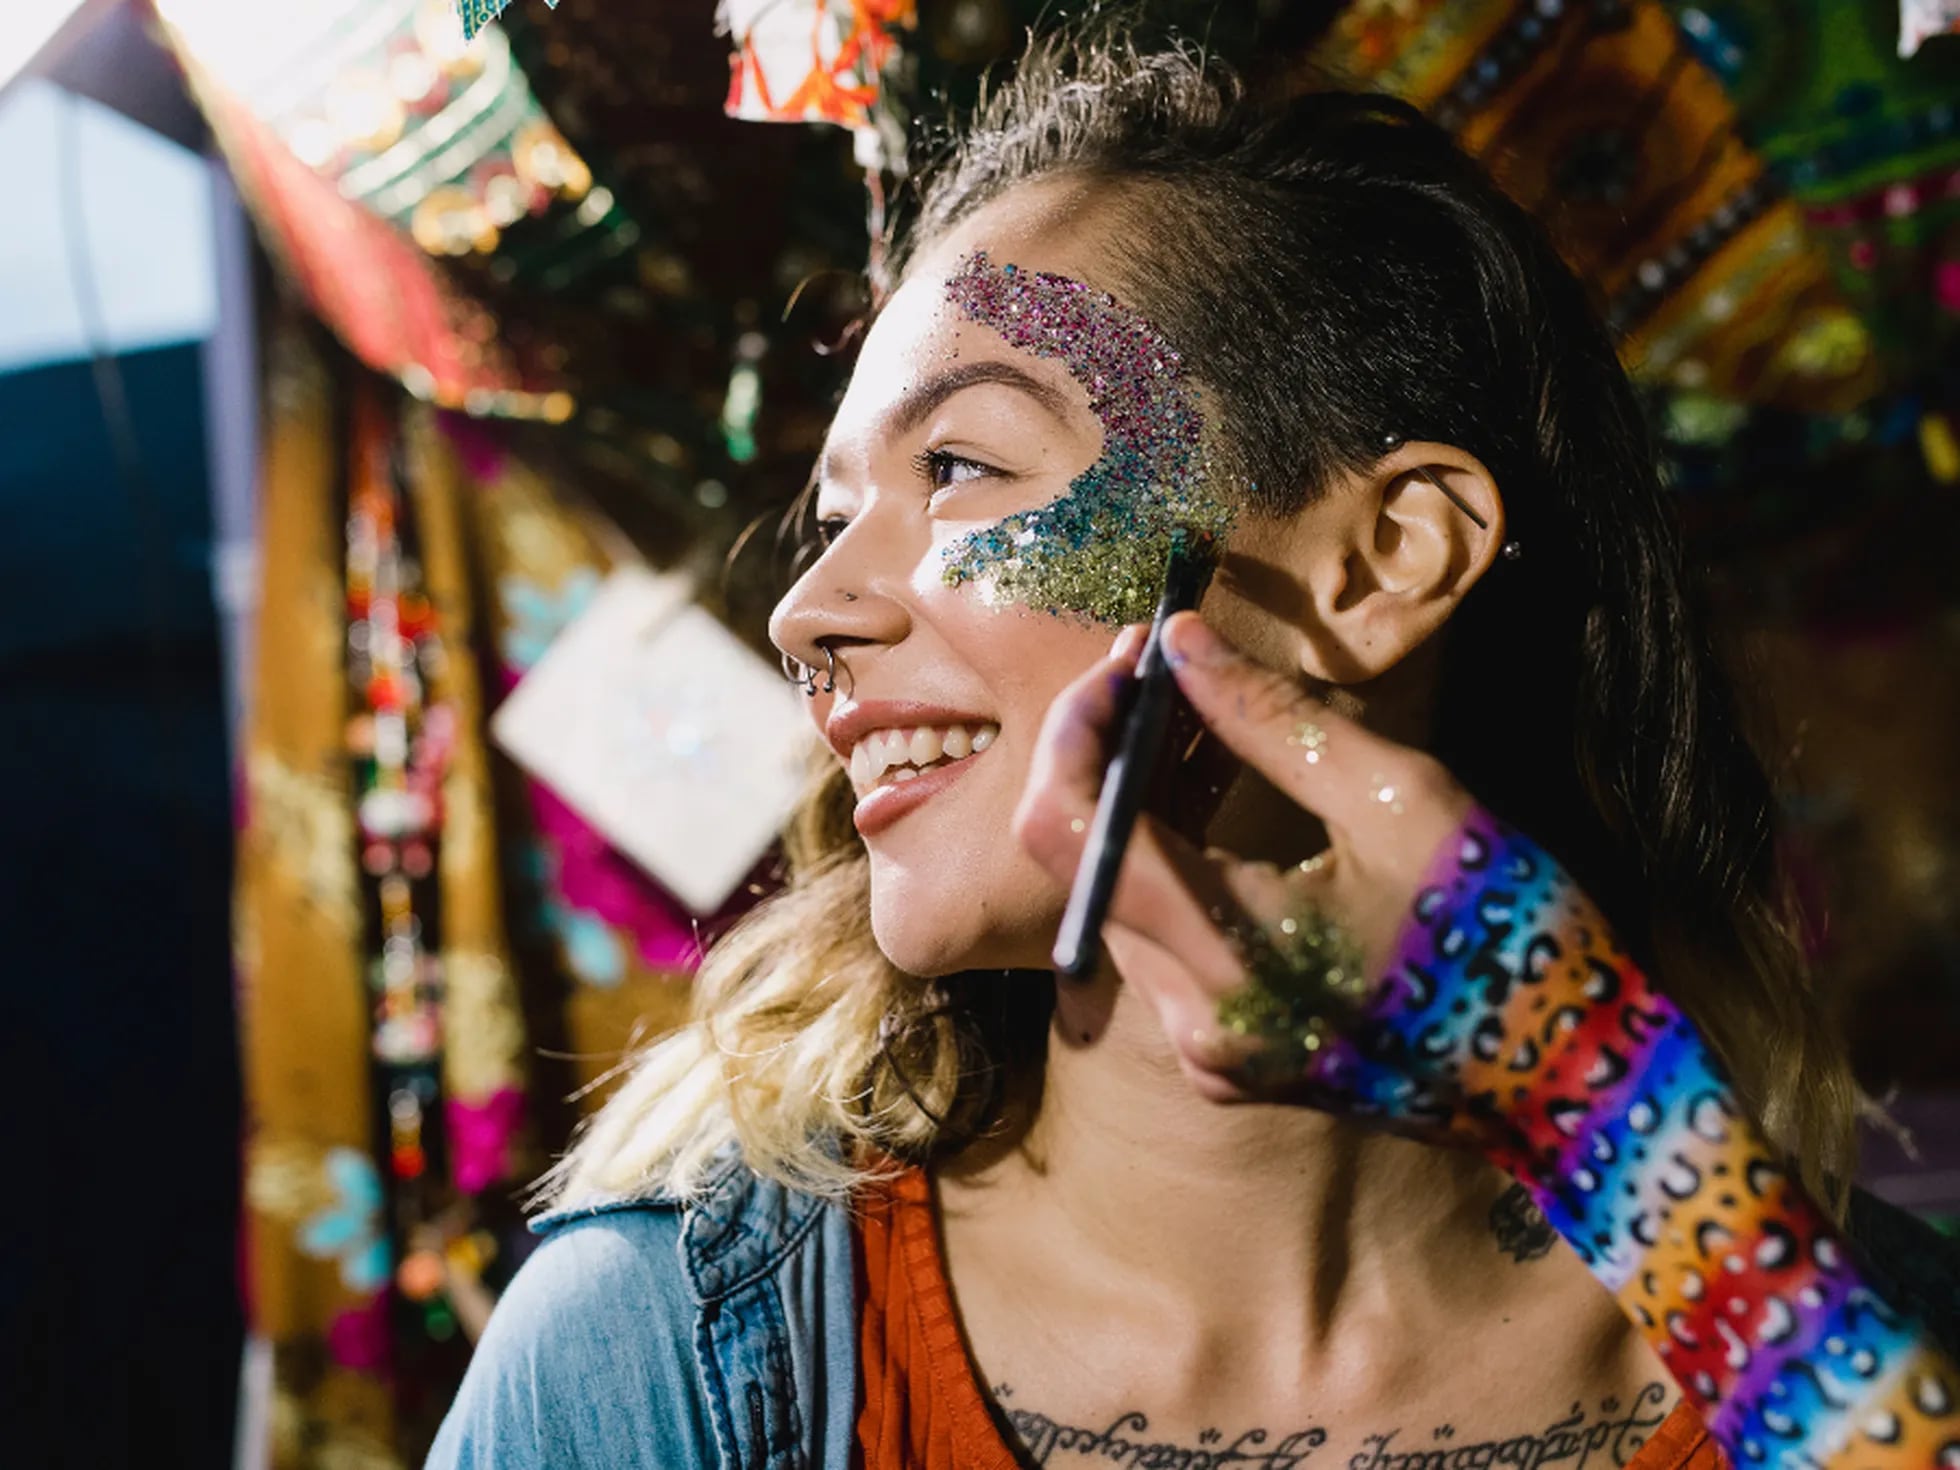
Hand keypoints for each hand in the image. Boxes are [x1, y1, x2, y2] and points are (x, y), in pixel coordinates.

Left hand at [1016, 611, 1482, 1125]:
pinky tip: (1204, 790)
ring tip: (1186, 713)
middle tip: (1156, 665)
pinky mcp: (1224, 1060)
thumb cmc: (1510, 931)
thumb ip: (1272, 720)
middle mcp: (1192, 1019)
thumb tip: (1181, 640)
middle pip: (1078, 861)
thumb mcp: (1404, 797)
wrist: (1575, 1085)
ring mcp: (1204, 1051)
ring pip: (1113, 898)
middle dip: (1104, 751)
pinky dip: (1167, 858)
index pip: (1067, 830)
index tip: (1126, 658)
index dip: (1075, 730)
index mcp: (1230, 955)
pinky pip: (1158, 941)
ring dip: (1133, 800)